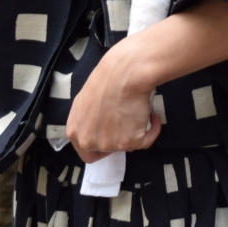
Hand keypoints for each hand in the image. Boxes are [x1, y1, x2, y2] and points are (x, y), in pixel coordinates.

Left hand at [65, 38, 161, 163]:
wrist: (125, 73)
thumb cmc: (106, 79)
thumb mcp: (84, 100)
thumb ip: (86, 120)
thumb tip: (97, 127)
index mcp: (75, 132)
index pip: (87, 153)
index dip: (100, 147)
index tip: (110, 136)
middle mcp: (89, 141)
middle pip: (107, 150)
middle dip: (118, 137)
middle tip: (125, 120)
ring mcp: (109, 144)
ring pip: (126, 145)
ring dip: (133, 130)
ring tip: (136, 109)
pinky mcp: (130, 142)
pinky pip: (145, 141)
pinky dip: (152, 129)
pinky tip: (152, 116)